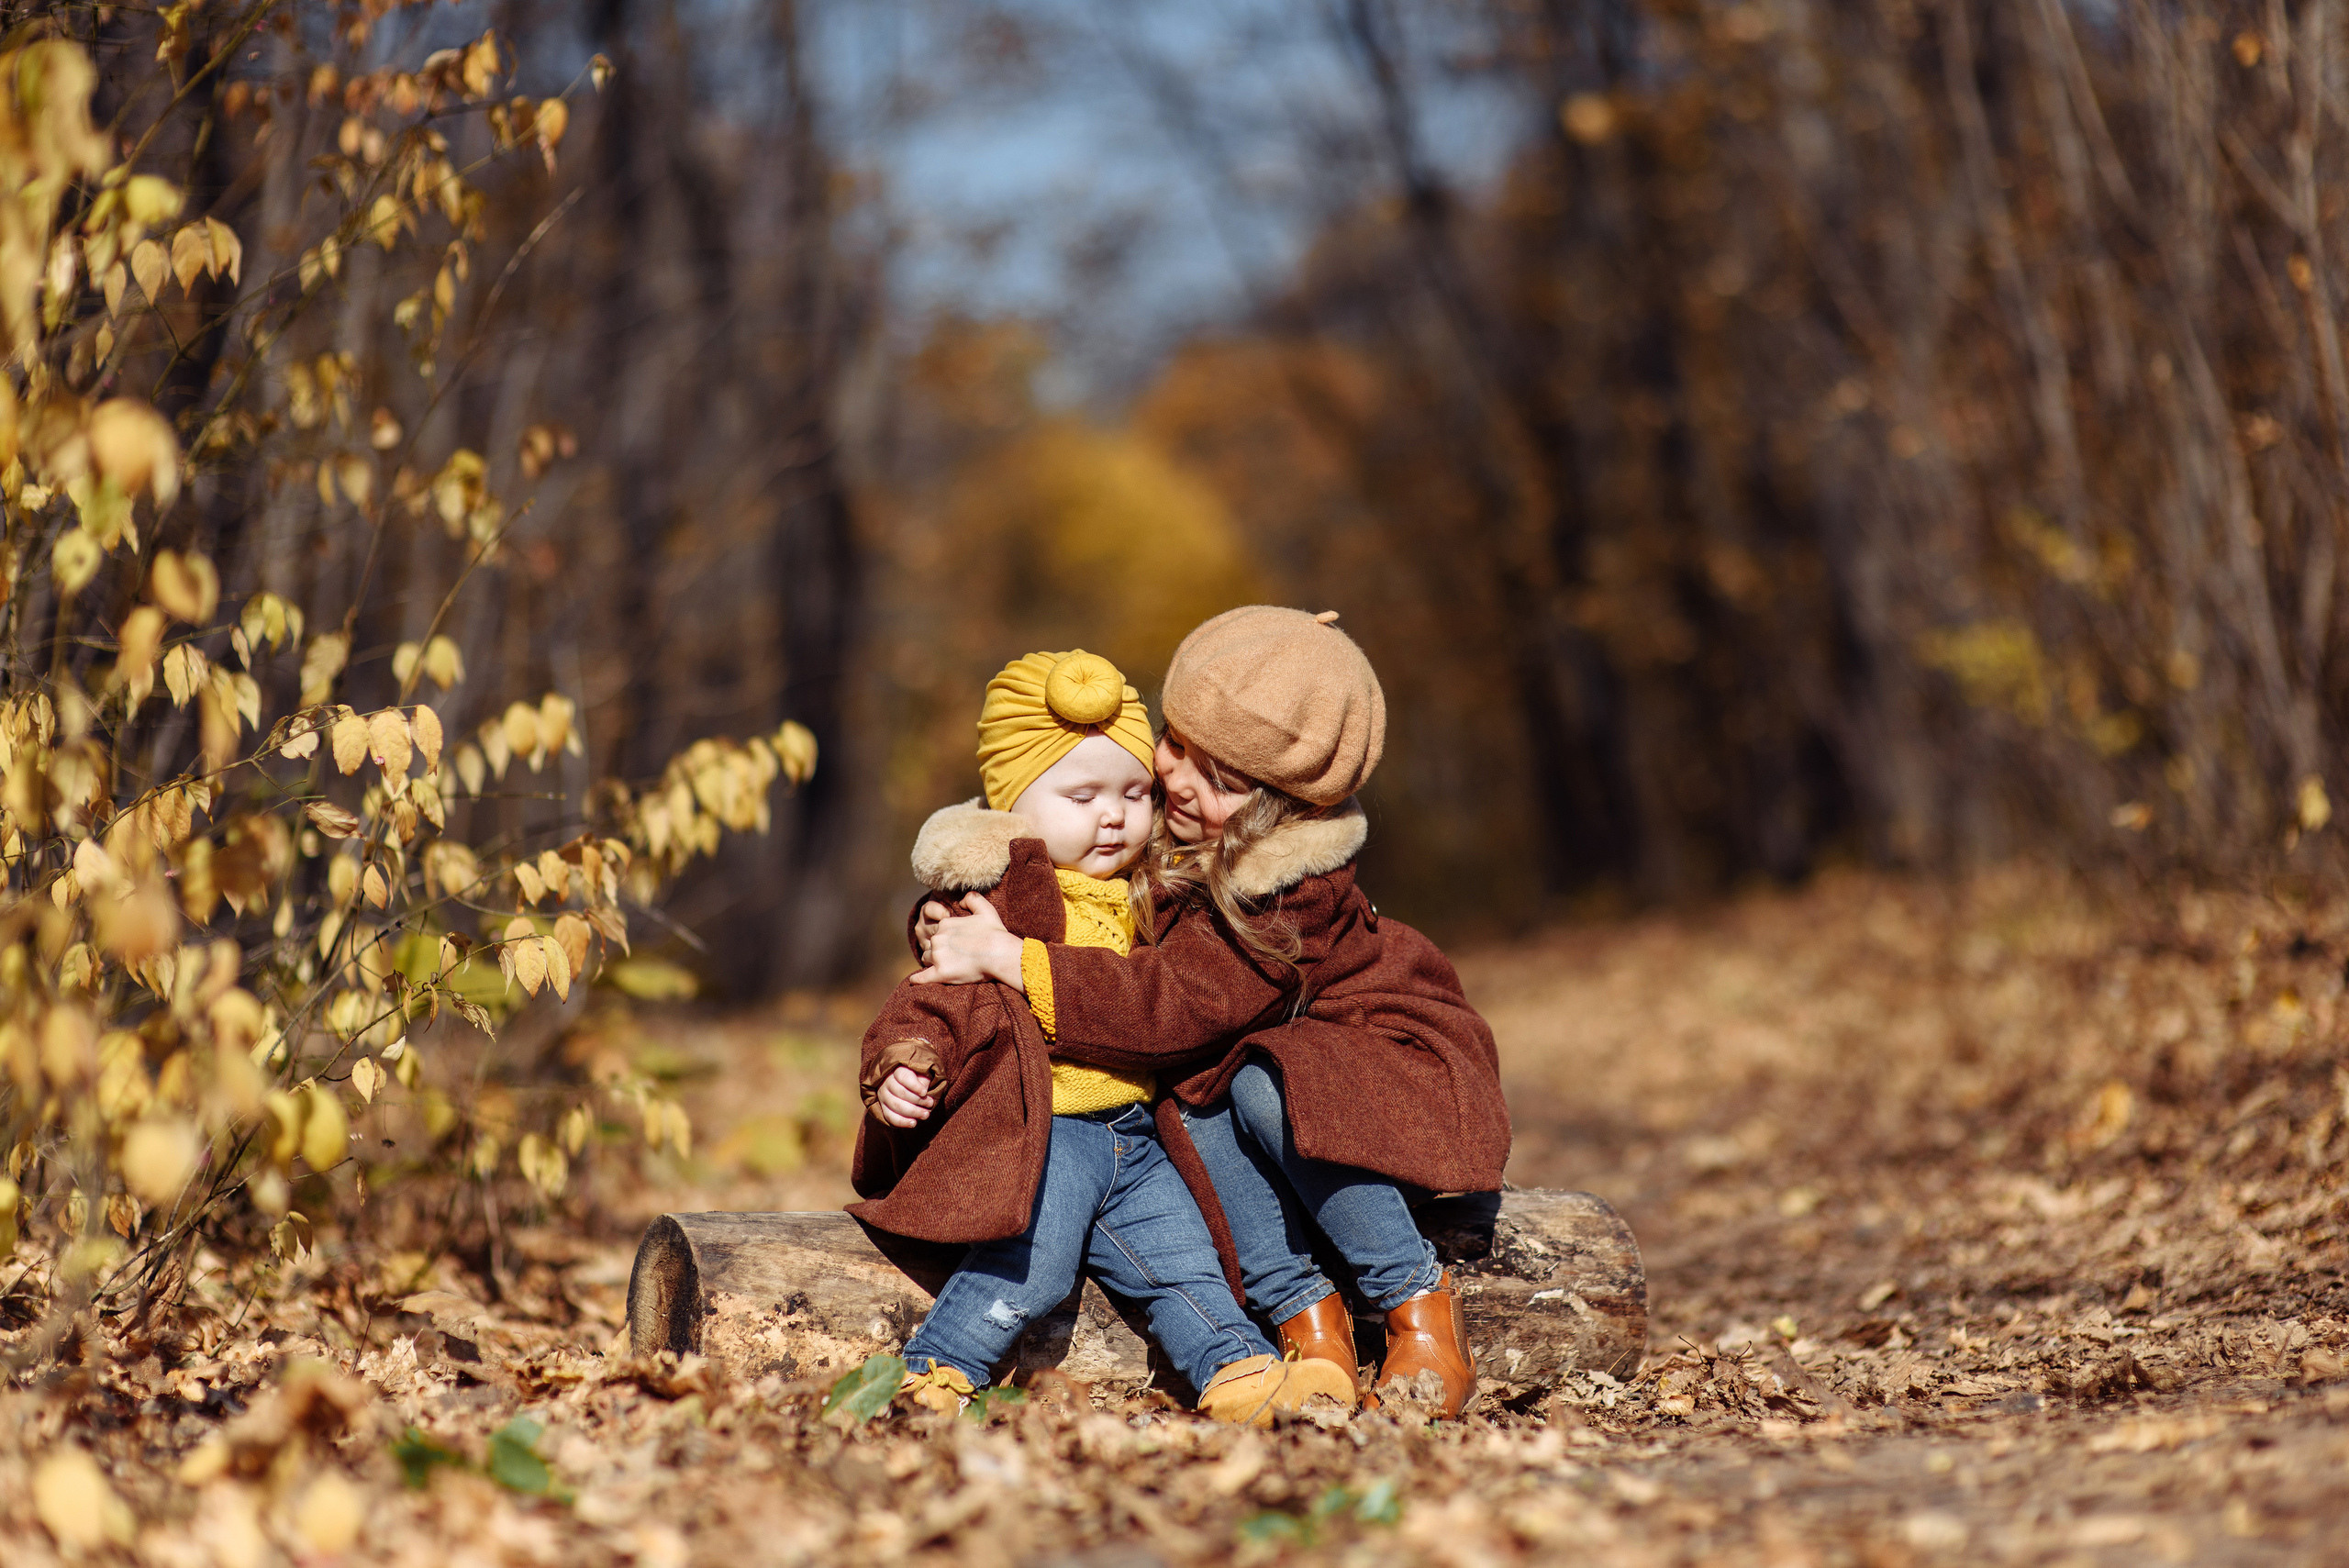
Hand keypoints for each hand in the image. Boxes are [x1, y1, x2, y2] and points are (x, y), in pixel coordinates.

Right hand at [873, 1065, 935, 1127]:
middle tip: (930, 1104)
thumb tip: (923, 1090)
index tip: (924, 1092)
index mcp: (897, 1070)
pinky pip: (890, 1117)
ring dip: (912, 1112)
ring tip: (925, 1114)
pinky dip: (902, 1122)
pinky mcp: (883, 1107)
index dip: (914, 1085)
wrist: (903, 1083)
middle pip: (900, 1092)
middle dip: (917, 1100)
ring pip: (895, 1106)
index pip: (903, 1076)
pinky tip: (913, 1123)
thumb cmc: (916, 1077)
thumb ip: (923, 1080)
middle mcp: (887, 1082)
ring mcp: (883, 1095)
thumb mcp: (921, 1074)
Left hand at [910, 893, 1025, 988]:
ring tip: (947, 967)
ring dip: (933, 963)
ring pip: (927, 959)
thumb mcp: (985, 909)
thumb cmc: (995, 932)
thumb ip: (972, 899)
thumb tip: (961, 901)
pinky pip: (921, 977)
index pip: (937, 932)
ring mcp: (938, 955)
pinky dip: (917, 979)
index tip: (959, 945)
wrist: (999, 953)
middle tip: (955, 957)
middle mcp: (938, 938)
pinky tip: (915, 981)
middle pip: (931, 945)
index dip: (947, 939)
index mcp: (945, 924)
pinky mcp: (940, 972)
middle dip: (939, 950)